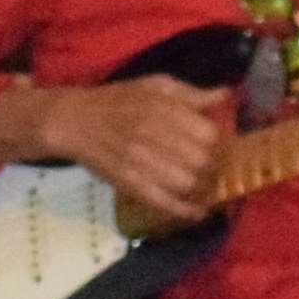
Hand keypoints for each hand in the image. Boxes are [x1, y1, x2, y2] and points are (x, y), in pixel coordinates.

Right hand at [0, 72, 229, 219]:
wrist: (72, 120)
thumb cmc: (117, 100)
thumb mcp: (154, 86)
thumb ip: (190, 93)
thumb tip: (225, 95)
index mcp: (163, 109)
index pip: (209, 134)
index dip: (221, 144)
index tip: (222, 148)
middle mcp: (153, 135)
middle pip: (202, 161)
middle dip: (215, 167)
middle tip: (217, 170)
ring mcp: (139, 161)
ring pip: (187, 183)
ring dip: (203, 189)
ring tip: (208, 188)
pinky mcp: (127, 182)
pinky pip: (162, 202)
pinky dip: (184, 211)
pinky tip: (197, 213)